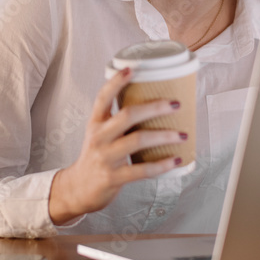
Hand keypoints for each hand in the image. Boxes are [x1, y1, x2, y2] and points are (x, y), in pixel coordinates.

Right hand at [48, 66, 182, 224]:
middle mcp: (98, 137)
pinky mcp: (113, 177)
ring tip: (182, 134)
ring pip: (137, 140)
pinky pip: (141, 170)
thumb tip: (154, 106)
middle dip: (154, 107)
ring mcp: (105, 157)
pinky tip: (175, 160)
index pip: (103, 97)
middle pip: (127, 115)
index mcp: (95, 123)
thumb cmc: (96, 158)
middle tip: (176, 104)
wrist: (77, 189)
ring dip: (163, 136)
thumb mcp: (99, 135)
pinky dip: (161, 165)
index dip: (116, 82)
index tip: (131, 69)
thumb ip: (119, 122)